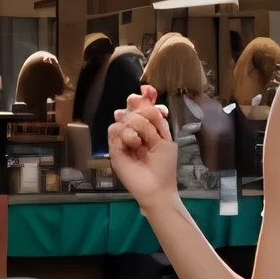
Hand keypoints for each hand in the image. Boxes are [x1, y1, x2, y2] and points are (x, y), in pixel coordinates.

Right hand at [107, 84, 177, 205]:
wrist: (156, 187)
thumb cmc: (164, 166)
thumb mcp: (165, 139)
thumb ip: (156, 119)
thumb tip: (144, 96)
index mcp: (150, 126)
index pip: (145, 105)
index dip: (147, 96)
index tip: (149, 91)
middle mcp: (136, 129)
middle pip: (131, 106)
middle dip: (138, 105)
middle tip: (143, 112)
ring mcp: (124, 138)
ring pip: (123, 117)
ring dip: (136, 124)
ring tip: (143, 141)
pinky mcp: (114, 148)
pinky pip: (115, 130)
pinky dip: (127, 135)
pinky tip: (135, 144)